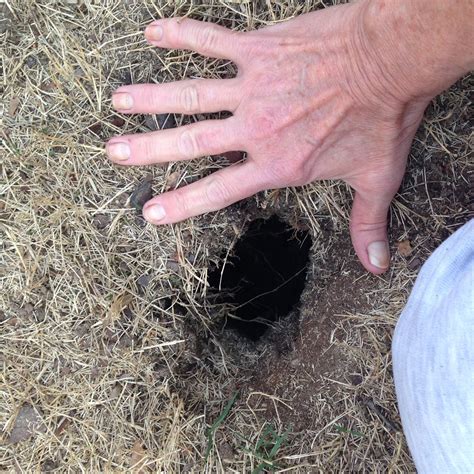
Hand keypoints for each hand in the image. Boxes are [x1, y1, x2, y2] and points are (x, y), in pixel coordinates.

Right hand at [106, 2, 428, 273]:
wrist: (393, 59)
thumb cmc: (384, 119)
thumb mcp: (377, 178)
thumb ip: (368, 224)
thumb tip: (378, 266)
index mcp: (277, 164)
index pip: (218, 191)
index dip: (181, 204)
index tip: (149, 212)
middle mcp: (255, 129)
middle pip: (191, 142)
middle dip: (148, 149)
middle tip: (114, 152)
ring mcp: (253, 87)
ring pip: (190, 93)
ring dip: (151, 97)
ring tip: (118, 101)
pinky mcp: (259, 49)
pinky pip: (212, 40)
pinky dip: (182, 33)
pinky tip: (153, 32)